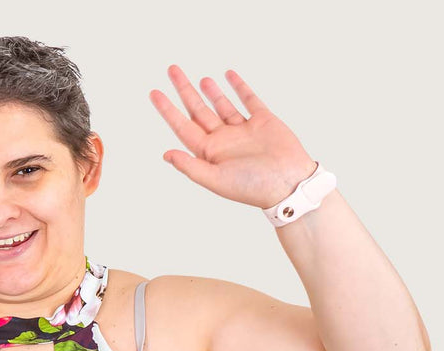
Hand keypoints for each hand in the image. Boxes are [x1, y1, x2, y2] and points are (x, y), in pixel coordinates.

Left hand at [150, 65, 318, 208]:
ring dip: (210, 92)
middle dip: (184, 90)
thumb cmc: (252, 187)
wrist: (289, 183)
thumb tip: (165, 155)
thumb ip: (191, 167)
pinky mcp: (263, 121)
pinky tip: (229, 76)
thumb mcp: (216, 180)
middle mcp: (223, 140)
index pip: (183, 127)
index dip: (167, 110)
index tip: (154, 93)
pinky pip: (248, 100)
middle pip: (198, 111)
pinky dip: (239, 87)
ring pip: (221, 105)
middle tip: (172, 70)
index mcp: (210, 154)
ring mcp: (242, 130)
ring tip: (201, 79)